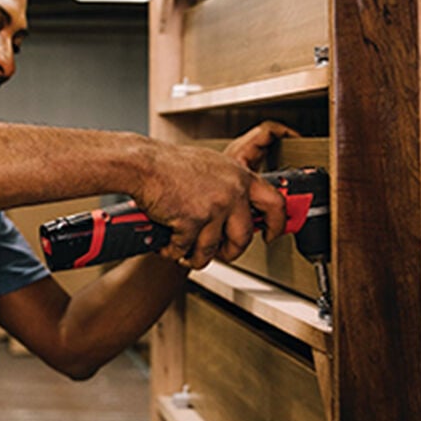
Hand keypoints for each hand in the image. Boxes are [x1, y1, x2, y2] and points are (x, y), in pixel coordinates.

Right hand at [134, 121, 299, 269]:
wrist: (143, 165)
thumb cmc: (168, 164)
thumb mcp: (211, 166)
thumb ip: (229, 184)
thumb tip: (240, 207)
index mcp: (239, 176)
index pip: (274, 203)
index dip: (277, 224)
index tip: (272, 234)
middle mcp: (231, 192)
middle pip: (243, 237)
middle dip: (230, 252)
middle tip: (221, 253)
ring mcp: (213, 208)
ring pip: (211, 249)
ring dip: (196, 256)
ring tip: (185, 251)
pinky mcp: (192, 222)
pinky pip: (185, 250)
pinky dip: (173, 251)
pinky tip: (166, 243)